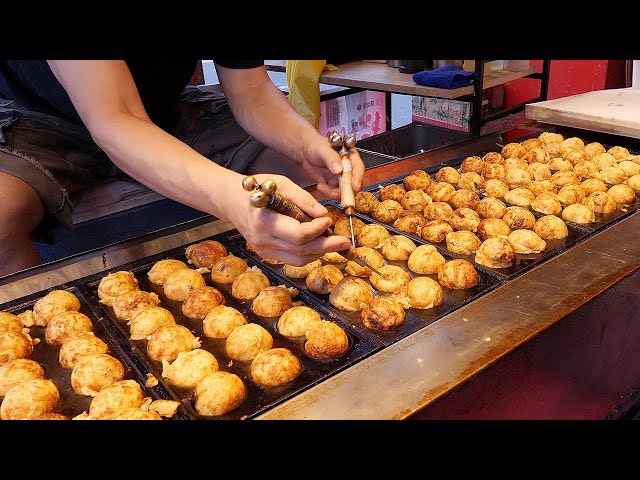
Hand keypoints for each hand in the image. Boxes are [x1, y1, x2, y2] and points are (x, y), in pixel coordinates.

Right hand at [227, 173, 352, 265]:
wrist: (229, 200)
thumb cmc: (255, 187)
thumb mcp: (280, 183)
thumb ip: (302, 199)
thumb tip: (323, 213)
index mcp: (265, 222)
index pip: (298, 234)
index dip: (317, 229)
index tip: (329, 219)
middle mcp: (263, 240)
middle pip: (301, 251)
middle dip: (327, 246)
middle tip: (345, 242)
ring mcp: (263, 250)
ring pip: (298, 260)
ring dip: (319, 252)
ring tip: (335, 243)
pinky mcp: (266, 253)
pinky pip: (291, 259)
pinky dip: (308, 253)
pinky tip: (319, 244)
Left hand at [300, 134, 364, 199]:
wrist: (305, 152)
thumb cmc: (316, 146)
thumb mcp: (323, 150)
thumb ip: (331, 158)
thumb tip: (339, 169)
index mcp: (351, 156)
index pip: (359, 168)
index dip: (358, 178)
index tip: (354, 186)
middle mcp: (349, 168)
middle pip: (355, 183)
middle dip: (347, 190)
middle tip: (336, 192)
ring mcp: (342, 178)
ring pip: (346, 191)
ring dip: (335, 193)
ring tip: (322, 186)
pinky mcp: (335, 185)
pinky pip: (335, 194)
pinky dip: (328, 193)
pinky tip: (320, 185)